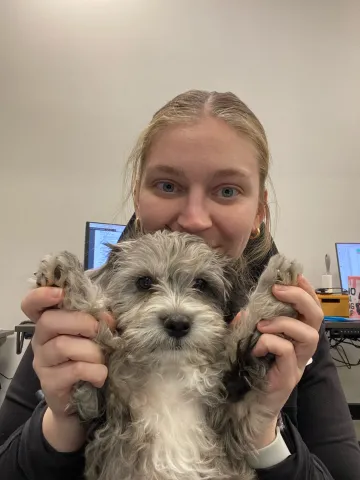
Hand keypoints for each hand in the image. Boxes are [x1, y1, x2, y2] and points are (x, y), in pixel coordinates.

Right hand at [21, 286, 114, 450]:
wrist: (82, 402)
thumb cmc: (88, 360)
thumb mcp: (92, 337)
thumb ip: (96, 321)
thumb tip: (108, 317)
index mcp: (50, 323)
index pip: (32, 305)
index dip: (41, 295)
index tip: (60, 293)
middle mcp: (40, 340)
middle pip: (49, 321)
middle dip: (81, 322)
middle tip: (99, 330)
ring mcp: (42, 363)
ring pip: (63, 345)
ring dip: (92, 350)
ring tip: (103, 359)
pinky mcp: (50, 383)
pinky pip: (75, 369)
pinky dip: (95, 371)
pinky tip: (101, 376)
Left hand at [251, 275, 322, 445]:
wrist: (244, 408)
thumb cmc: (247, 371)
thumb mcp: (244, 341)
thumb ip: (246, 325)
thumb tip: (243, 312)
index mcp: (293, 336)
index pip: (308, 309)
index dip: (305, 290)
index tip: (293, 276)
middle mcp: (300, 349)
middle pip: (316, 318)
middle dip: (300, 298)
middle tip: (278, 290)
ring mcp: (296, 364)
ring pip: (309, 336)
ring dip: (284, 322)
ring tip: (262, 324)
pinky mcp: (288, 378)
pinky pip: (287, 353)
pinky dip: (270, 343)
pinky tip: (256, 347)